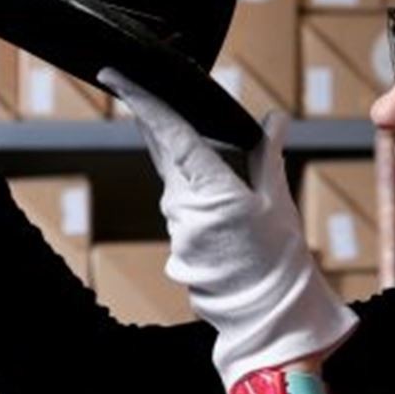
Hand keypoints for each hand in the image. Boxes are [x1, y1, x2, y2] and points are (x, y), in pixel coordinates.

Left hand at [99, 68, 358, 391]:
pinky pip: (183, 213)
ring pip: (176, 183)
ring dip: (189, 169)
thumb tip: (274, 118)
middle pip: (163, 151)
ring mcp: (176, 231)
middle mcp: (183, 207)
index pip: (170, 133)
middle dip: (153, 120)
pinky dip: (197, 202)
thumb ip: (268, 155)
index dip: (142, 100)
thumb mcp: (278, 199)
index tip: (115, 76)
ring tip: (224, 178)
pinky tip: (224, 218)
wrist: (270, 317)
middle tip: (140, 88)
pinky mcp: (177, 251)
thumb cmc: (279, 258)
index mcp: (211, 188)